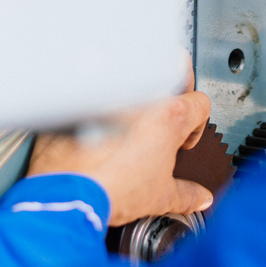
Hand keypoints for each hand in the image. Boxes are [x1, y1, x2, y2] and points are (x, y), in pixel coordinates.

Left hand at [27, 72, 213, 226]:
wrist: (66, 190)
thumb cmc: (109, 188)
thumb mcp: (159, 197)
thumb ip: (186, 194)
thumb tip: (199, 198)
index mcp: (168, 115)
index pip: (200, 103)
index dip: (196, 125)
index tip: (182, 141)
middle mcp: (142, 95)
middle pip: (173, 68)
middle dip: (175, 88)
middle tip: (164, 115)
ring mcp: (110, 91)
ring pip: (135, 73)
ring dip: (137, 92)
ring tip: (128, 121)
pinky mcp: (81, 96)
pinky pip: (98, 89)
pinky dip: (100, 103)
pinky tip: (97, 126)